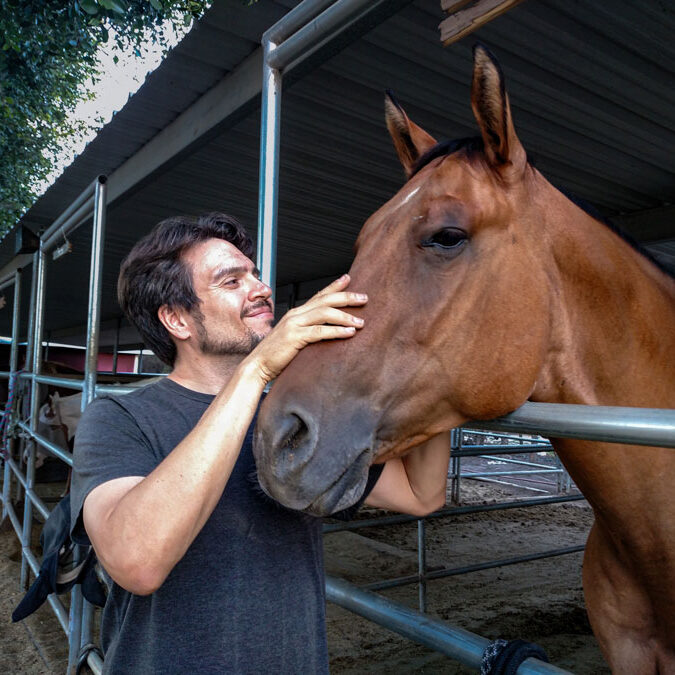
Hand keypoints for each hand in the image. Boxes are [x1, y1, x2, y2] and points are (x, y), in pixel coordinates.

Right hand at [245, 274, 366, 383]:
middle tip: (364, 298)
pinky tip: (349, 332)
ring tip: (361, 321)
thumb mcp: (294, 338)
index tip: (349, 278)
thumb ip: (307, 332)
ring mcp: (294, 325)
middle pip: (325, 300)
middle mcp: (295, 315)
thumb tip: (326, 332)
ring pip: (324, 313)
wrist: (257, 366)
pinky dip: (336, 331)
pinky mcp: (294, 338)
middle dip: (347, 297)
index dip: (334, 286)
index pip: (319, 295)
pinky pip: (319, 331)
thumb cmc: (276, 355)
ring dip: (345, 316)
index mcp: (296, 314)